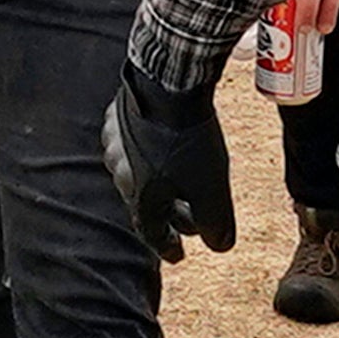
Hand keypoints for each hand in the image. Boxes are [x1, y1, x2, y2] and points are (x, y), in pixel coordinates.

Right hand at [102, 63, 234, 262]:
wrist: (167, 82)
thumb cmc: (187, 139)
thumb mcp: (210, 189)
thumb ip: (215, 223)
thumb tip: (220, 247)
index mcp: (139, 195)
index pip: (150, 232)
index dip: (167, 246)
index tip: (178, 255)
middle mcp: (120, 172)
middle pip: (145, 202)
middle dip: (169, 214)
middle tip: (189, 221)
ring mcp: (117, 142)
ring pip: (139, 171)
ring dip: (162, 182)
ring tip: (182, 181)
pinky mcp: (121, 115)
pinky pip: (135, 143)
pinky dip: (153, 153)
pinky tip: (167, 145)